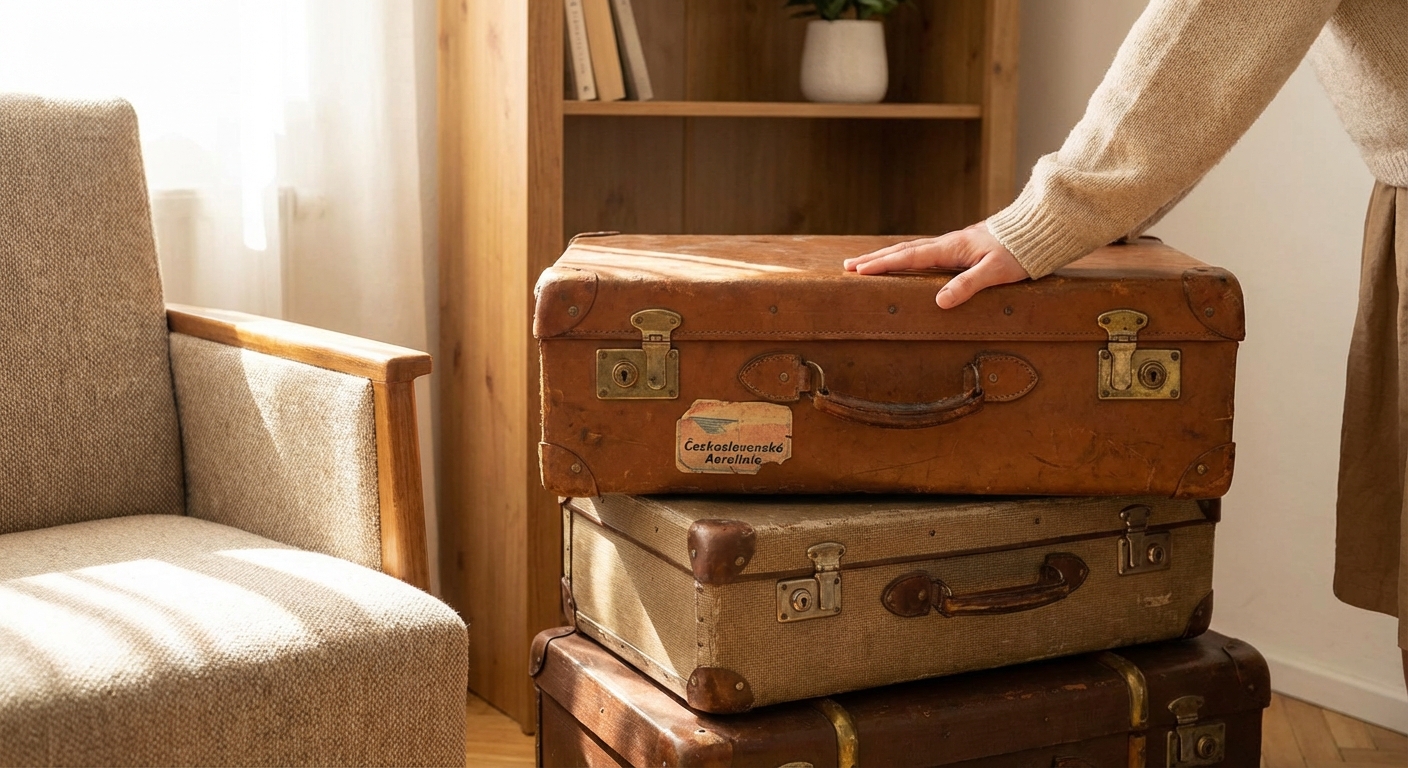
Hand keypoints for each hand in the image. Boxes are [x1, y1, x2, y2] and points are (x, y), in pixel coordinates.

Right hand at [843, 223, 1029, 308]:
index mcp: (950, 249)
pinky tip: (901, 263)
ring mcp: (952, 245)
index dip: (882, 265)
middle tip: (847, 267)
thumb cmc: (1018, 252)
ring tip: (865, 264)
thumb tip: (939, 302)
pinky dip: (904, 257)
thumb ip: (968, 286)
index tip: (858, 271)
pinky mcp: (959, 248)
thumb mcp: (995, 272)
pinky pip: (923, 253)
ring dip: (886, 257)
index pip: (908, 258)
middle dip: (874, 259)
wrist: (1036, 230)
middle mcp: (946, 244)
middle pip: (902, 251)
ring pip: (911, 250)